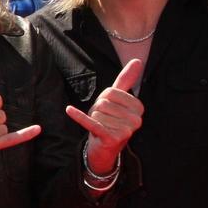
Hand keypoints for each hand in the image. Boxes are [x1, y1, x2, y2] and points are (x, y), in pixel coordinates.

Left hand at [66, 58, 143, 173]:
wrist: (105, 148)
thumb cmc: (111, 119)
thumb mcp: (119, 99)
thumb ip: (126, 80)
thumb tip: (137, 60)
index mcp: (139, 107)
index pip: (111, 92)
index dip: (104, 98)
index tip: (109, 109)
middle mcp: (136, 120)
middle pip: (103, 103)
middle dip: (97, 110)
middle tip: (103, 120)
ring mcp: (126, 131)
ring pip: (97, 113)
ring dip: (93, 118)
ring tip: (100, 126)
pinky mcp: (111, 138)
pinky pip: (91, 123)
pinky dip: (78, 116)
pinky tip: (69, 110)